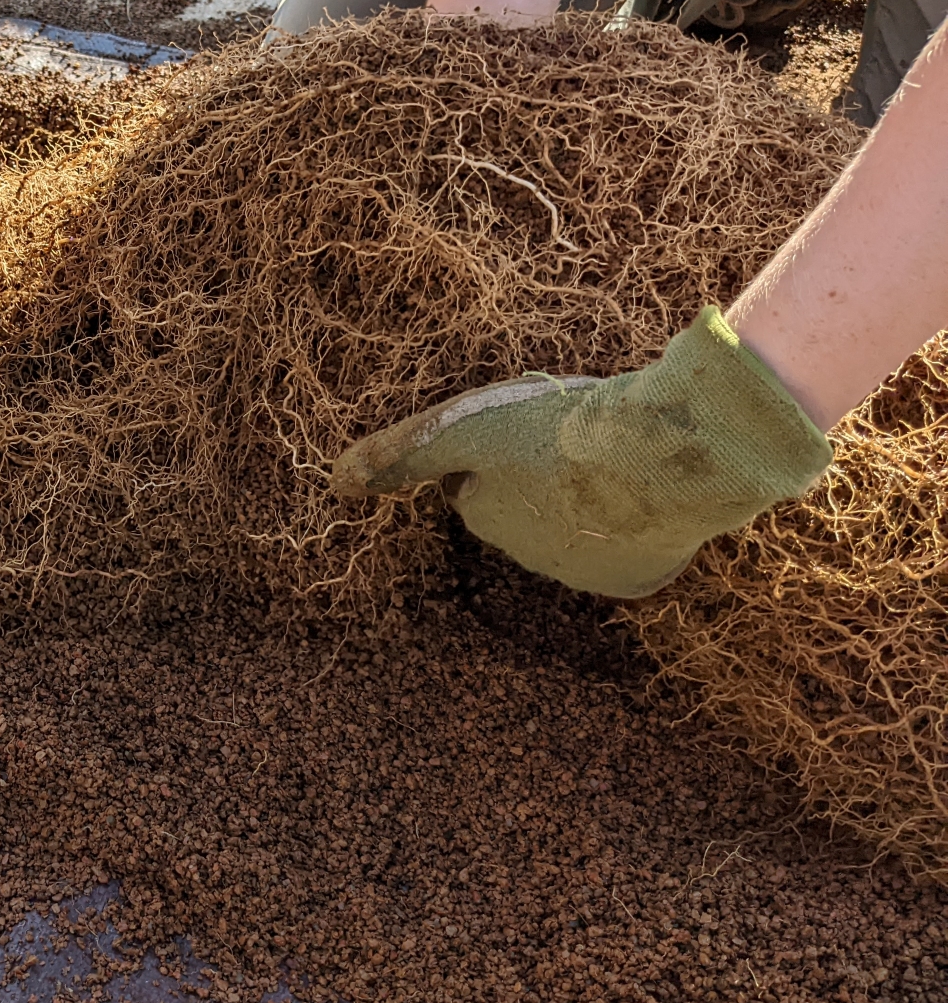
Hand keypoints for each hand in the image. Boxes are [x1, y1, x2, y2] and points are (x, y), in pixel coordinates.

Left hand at [331, 307, 830, 597]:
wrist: (666, 456)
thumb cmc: (560, 433)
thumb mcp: (465, 429)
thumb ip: (400, 454)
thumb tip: (334, 486)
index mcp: (485, 518)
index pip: (478, 479)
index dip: (500, 446)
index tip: (527, 425)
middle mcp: (528, 557)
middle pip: (527, 502)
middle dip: (542, 473)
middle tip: (574, 435)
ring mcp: (586, 572)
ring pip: (579, 522)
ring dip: (591, 494)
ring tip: (617, 454)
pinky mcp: (641, 577)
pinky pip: (632, 543)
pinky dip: (638, 519)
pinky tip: (648, 490)